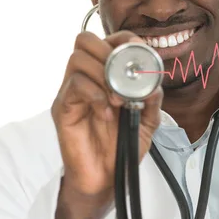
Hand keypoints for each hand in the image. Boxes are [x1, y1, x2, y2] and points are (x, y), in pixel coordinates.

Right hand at [51, 30, 162, 215]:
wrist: (104, 179)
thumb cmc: (121, 148)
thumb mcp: (147, 122)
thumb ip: (153, 101)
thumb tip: (155, 82)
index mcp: (104, 75)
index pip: (107, 40)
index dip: (125, 41)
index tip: (142, 57)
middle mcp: (85, 78)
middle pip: (84, 40)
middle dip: (109, 52)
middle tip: (124, 77)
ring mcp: (71, 92)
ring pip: (77, 58)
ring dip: (102, 75)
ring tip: (118, 99)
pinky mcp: (62, 109)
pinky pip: (74, 86)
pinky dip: (96, 95)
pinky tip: (108, 113)